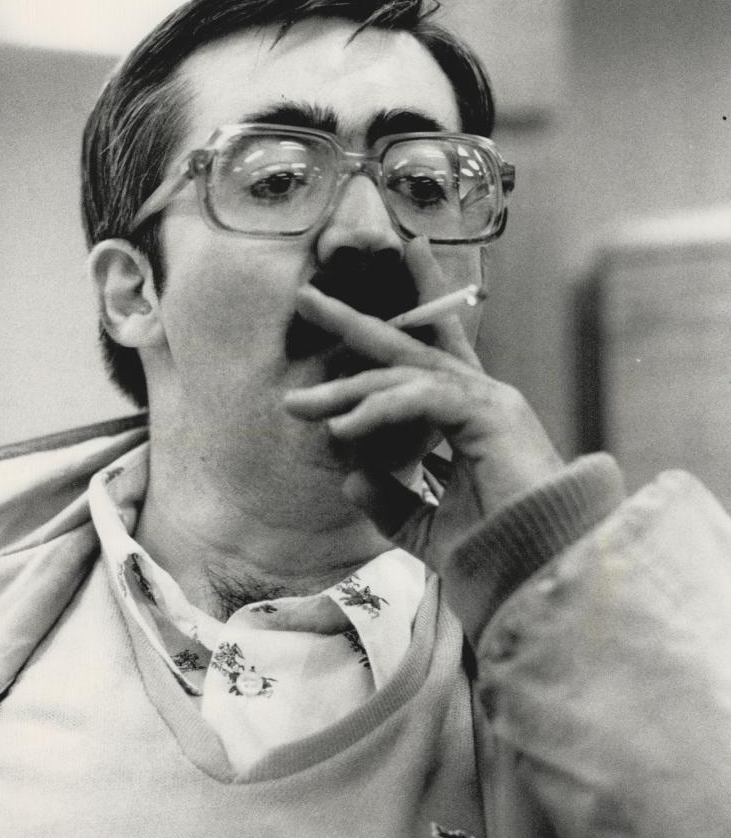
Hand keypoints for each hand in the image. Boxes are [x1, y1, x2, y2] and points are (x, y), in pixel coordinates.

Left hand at [283, 238, 563, 569]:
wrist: (539, 574)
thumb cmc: (496, 552)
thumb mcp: (427, 525)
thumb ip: (393, 501)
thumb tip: (351, 478)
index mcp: (471, 415)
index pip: (435, 351)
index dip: (416, 305)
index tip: (394, 263)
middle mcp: (482, 397)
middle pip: (409, 347)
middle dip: (355, 321)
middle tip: (307, 298)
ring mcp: (489, 401)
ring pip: (404, 376)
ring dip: (347, 389)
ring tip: (299, 404)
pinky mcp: (489, 415)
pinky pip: (421, 399)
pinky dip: (380, 410)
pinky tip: (343, 428)